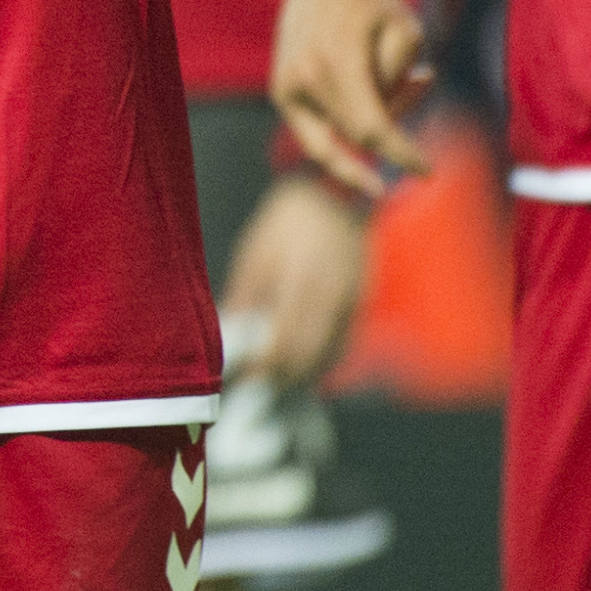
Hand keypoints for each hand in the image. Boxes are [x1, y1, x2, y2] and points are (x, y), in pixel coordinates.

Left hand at [220, 172, 373, 388]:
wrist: (336, 195)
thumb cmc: (286, 222)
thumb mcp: (255, 254)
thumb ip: (245, 297)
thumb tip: (229, 338)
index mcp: (301, 283)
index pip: (285, 343)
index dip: (266, 370)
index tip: (244, 383)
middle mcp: (333, 298)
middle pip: (311, 357)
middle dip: (284, 382)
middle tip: (257, 395)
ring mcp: (353, 302)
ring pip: (331, 355)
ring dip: (305, 377)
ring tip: (275, 390)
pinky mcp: (361, 303)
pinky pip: (343, 342)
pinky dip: (323, 361)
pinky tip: (303, 370)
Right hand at [269, 0, 430, 198]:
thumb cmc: (374, 3)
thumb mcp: (406, 35)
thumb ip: (394, 83)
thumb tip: (380, 124)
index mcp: (335, 61)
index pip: (370, 129)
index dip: (400, 155)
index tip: (427, 173)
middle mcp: (303, 77)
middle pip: (357, 135)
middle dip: (395, 124)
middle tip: (422, 79)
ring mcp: (286, 86)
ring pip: (338, 135)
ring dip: (375, 117)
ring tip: (408, 73)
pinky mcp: (281, 91)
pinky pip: (320, 128)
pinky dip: (351, 119)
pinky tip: (375, 84)